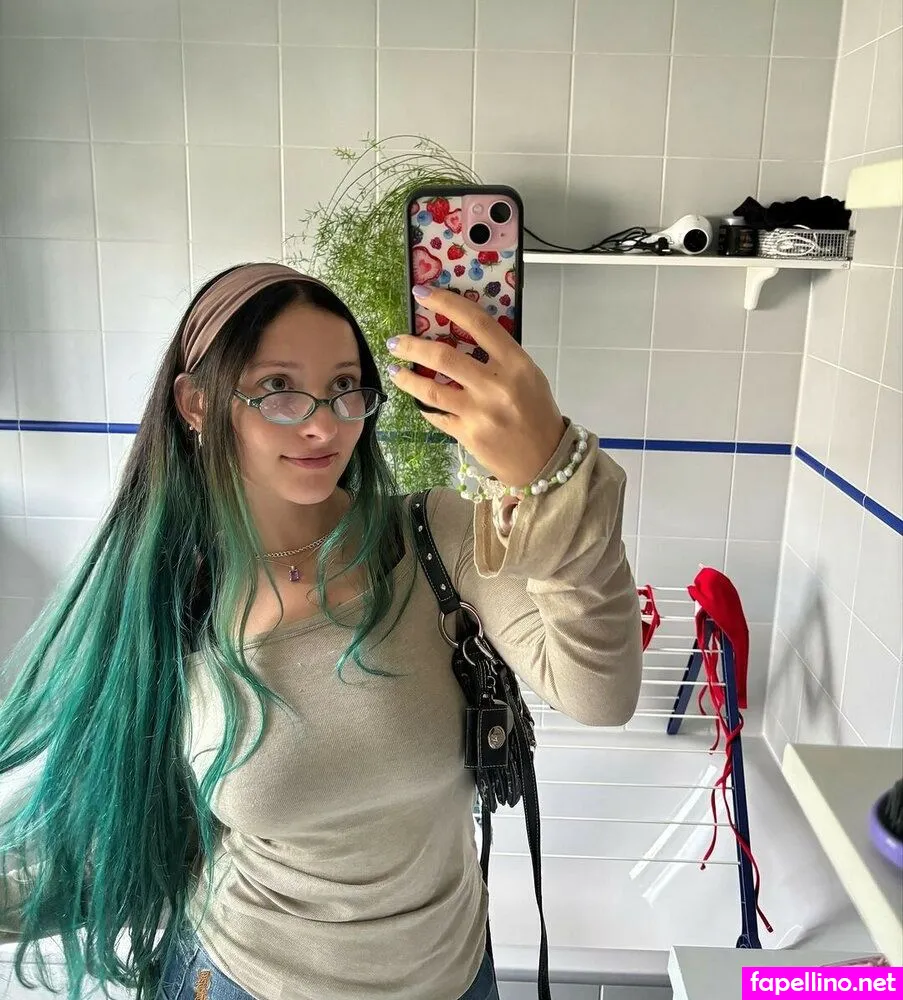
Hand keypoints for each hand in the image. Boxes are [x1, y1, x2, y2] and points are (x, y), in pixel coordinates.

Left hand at [386, 285, 566, 489]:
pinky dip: (423, 404)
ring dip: (406, 377)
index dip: (447, 303)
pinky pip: (436, 415)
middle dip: (412, 345)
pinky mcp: (468, 435)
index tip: (423, 293)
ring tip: (394, 369)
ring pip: (431, 389)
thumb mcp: (529, 376)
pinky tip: (417, 398)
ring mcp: (480, 413)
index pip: (478, 323)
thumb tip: (461, 335)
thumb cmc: (538, 413)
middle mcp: (496, 385)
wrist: (545, 460)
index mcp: (516, 364)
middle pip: (443, 356)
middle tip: (395, 341)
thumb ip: (500, 357)